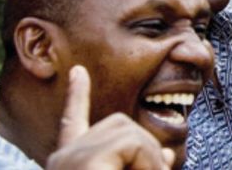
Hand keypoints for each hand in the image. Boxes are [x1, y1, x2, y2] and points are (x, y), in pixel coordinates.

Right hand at [46, 66, 174, 169]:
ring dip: (150, 161)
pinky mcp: (86, 160)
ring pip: (131, 132)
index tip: (78, 71)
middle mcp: (65, 158)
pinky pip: (134, 144)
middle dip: (145, 148)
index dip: (77, 96)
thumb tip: (166, 154)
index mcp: (74, 161)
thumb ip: (145, 162)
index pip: (74, 123)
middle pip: (119, 124)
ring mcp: (71, 158)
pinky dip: (148, 164)